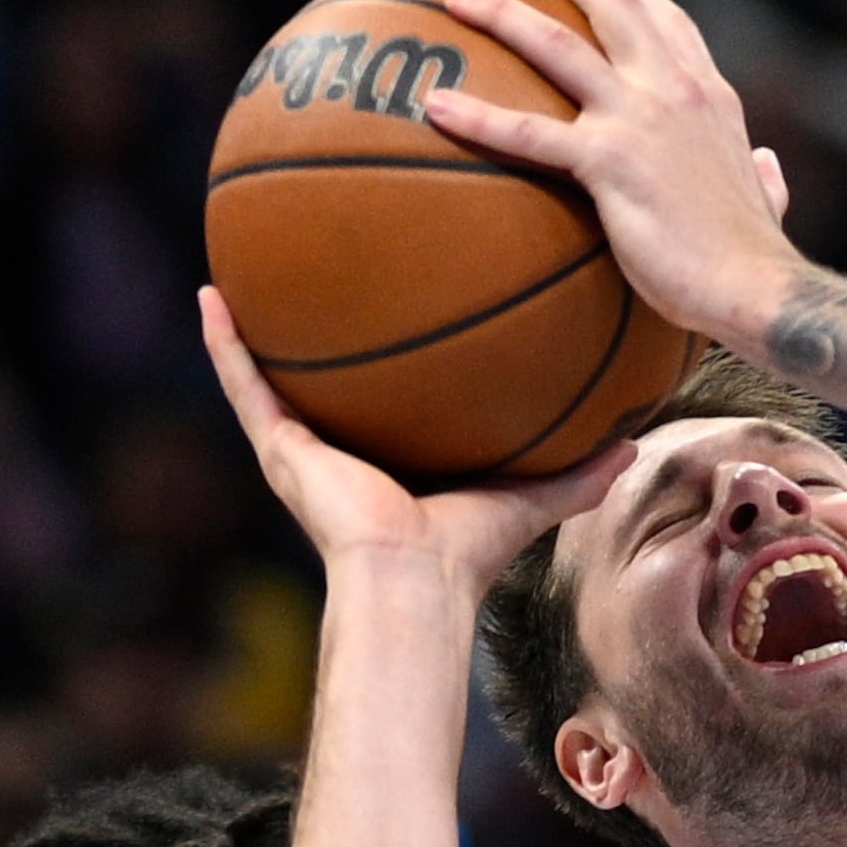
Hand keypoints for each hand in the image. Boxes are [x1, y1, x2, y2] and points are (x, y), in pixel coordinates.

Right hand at [198, 284, 627, 581]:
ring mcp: (301, 448)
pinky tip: (212, 292)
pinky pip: (243, 383)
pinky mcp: (278, 448)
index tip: (384, 307)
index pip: (381, 401)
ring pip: (267, 373)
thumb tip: (634, 444)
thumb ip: (578, 473)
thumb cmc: (466, 554)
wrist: (414, 581)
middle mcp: (337, 451)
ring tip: (239, 264)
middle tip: (310, 268)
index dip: (381, 360)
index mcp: (388, 460)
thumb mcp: (529, 497)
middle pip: (320, 379)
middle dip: (313, 332)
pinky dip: (224, 341)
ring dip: (251, 323)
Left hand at [421, 0, 804, 347]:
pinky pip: (528, 134)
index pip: (667, 23)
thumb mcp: (768, 196)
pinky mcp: (607, 161)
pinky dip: (478, 117)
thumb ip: (765, 175)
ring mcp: (639, 120)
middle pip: (613, 7)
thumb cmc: (753, 254)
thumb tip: (768, 166)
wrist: (752, 283)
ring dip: (502, 13)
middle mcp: (673, 92)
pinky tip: (437, 106)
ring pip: (558, 47)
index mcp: (709, 98)